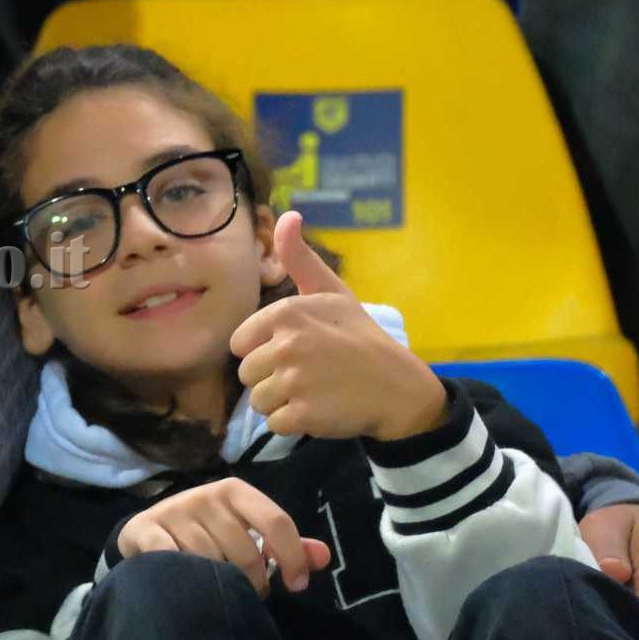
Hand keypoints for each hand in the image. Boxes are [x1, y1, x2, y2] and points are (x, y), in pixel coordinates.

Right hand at [119, 477, 332, 597]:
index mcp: (234, 491)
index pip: (276, 522)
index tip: (296, 585)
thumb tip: (324, 557)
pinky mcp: (146, 529)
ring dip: (220, 586)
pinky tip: (188, 585)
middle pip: (246, 551)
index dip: (292, 557)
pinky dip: (186, 579)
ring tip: (219, 590)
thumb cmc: (206, 534)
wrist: (145, 532)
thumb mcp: (246, 532)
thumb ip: (286, 545)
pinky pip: (175, 561)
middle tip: (247, 592)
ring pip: (212, 562)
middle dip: (254, 581)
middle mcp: (205, 496)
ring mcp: (174, 511)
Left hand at [229, 211, 447, 440]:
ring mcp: (294, 381)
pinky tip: (318, 410)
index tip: (295, 351)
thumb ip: (300, 258)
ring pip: (258, 401)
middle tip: (307, 375)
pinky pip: (275, 424)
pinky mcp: (303, 414)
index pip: (240, 344)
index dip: (263, 351)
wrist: (398, 386)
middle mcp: (287, 344)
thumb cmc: (359, 337)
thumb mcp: (331, 292)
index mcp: (287, 314)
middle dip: (271, 379)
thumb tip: (286, 215)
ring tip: (313, 392)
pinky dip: (293, 424)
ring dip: (281, 403)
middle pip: (247, 375)